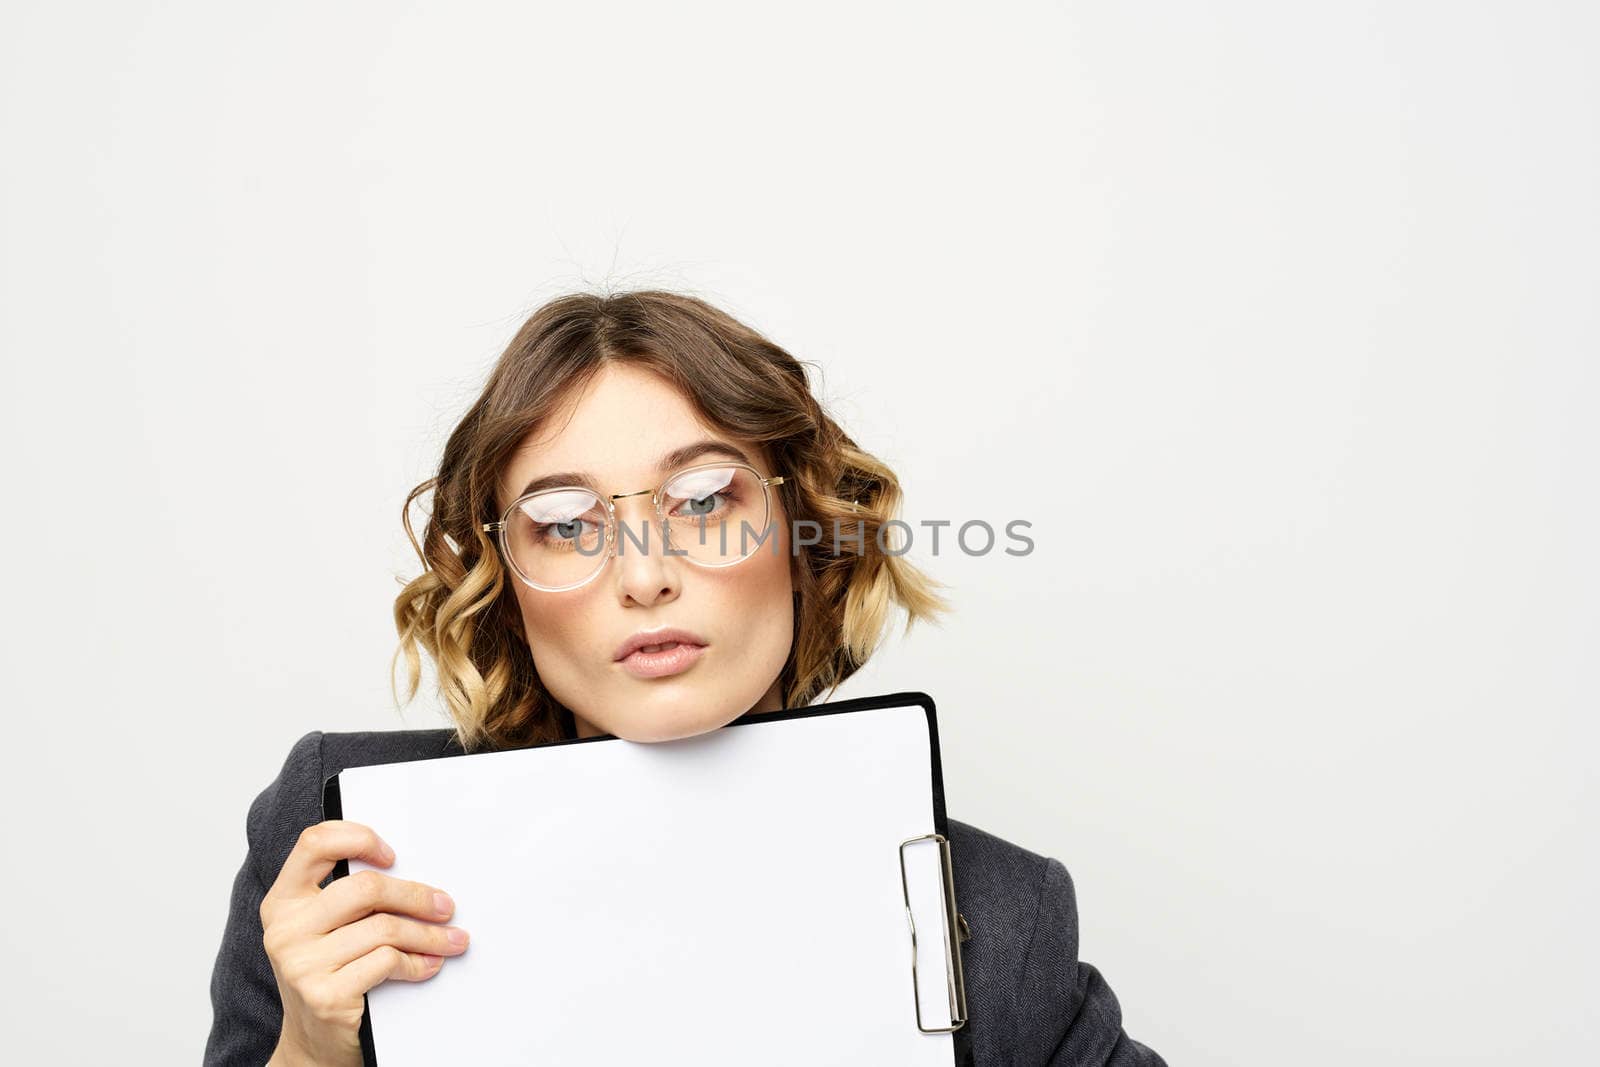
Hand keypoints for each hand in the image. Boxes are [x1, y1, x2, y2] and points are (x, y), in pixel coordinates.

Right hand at [260, 820, 468, 1066]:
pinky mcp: (326, 995)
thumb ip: (349, 898)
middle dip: (416, 896)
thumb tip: (412, 873)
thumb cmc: (328, 974)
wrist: (313, 1044)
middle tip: (445, 906)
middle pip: (366, 889)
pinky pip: (388, 962)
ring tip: (451, 940)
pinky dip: (418, 962)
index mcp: (282, 902)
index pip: (314, 844)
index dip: (357, 838)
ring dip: (429, 935)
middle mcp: (285, 930)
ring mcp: (302, 964)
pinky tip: (429, 964)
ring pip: (385, 928)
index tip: (392, 856)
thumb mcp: (325, 930)